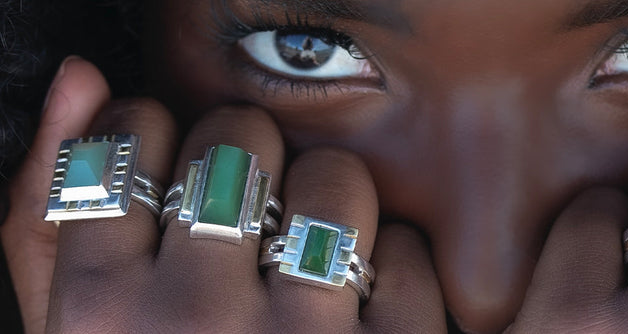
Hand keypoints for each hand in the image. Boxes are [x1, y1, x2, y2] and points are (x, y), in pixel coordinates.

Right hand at [4, 57, 445, 331]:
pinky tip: (358, 321)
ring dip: (328, 203)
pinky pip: (404, 250)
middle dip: (245, 159)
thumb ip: (49, 217)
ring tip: (309, 262)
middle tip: (246, 215)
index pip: (133, 138)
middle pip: (239, 138)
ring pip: (335, 179)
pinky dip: (387, 272)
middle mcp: (195, 322)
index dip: (157, 139)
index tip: (170, 172)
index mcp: (99, 314)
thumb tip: (85, 77)